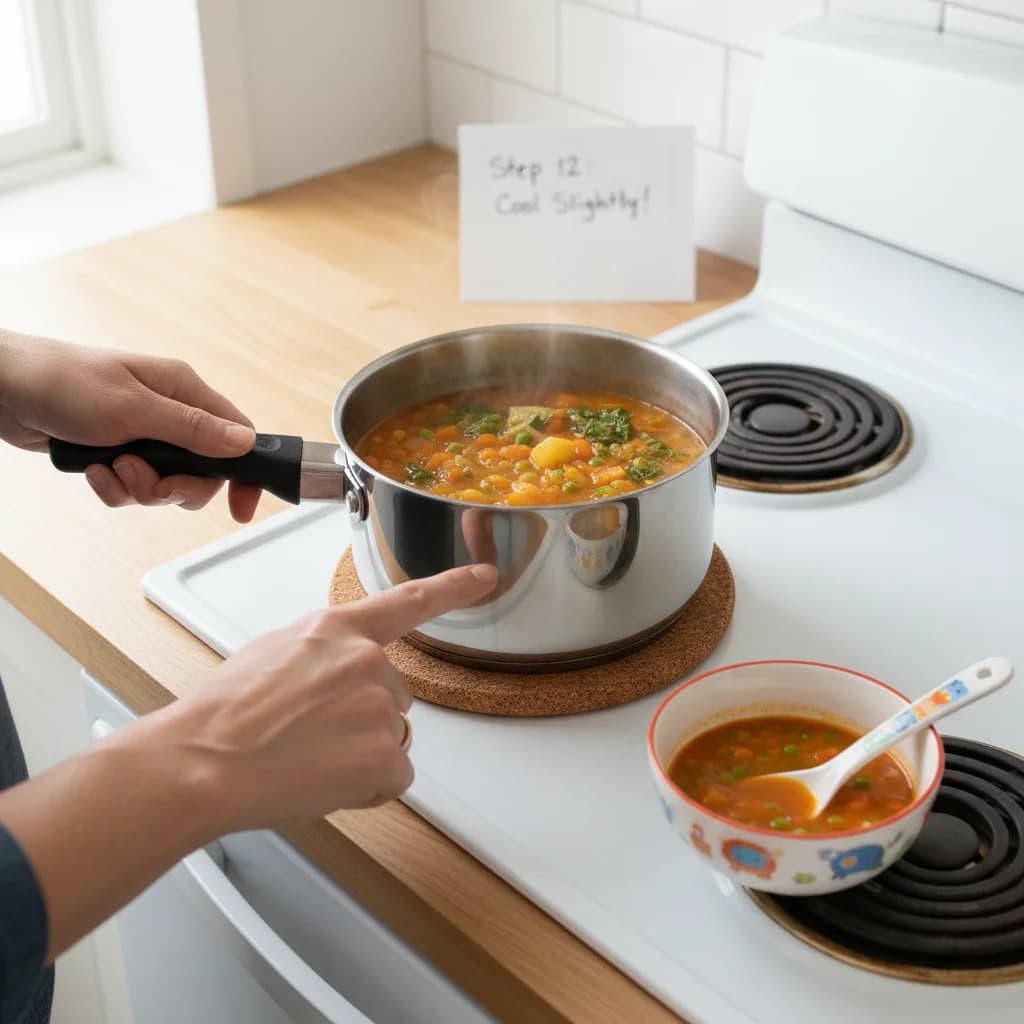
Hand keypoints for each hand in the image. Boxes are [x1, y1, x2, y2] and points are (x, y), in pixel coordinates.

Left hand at [0, 328, 260, 521]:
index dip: (244, 472)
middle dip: (175, 486)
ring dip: (139, 487)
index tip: (241, 507)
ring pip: (166, 482)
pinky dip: (114, 487)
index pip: (236, 434)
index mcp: (183, 390)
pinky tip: (92, 470)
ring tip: (110, 468)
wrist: (1, 389)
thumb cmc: (62, 382)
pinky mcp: (117, 451)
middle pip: (202, 469)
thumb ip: (192, 430)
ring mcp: (142, 433)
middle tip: (150, 481)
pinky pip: (133, 486)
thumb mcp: (134, 409)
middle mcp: (169, 411)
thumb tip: (245, 443)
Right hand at [150, 562, 498, 829]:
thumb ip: (323, 653)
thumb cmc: (224, 713)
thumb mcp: (274, 653)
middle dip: (363, 717)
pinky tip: (324, 780)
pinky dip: (366, 788)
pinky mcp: (384, 756)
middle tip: (310, 734)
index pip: (408, 602)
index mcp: (338, 629)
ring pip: (391, 738)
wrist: (202, 761)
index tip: (486, 575)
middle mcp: (367, 661)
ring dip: (362, 754)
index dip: (453, 587)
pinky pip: (394, 777)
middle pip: (395, 695)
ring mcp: (379, 707)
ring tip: (307, 757)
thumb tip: (334, 674)